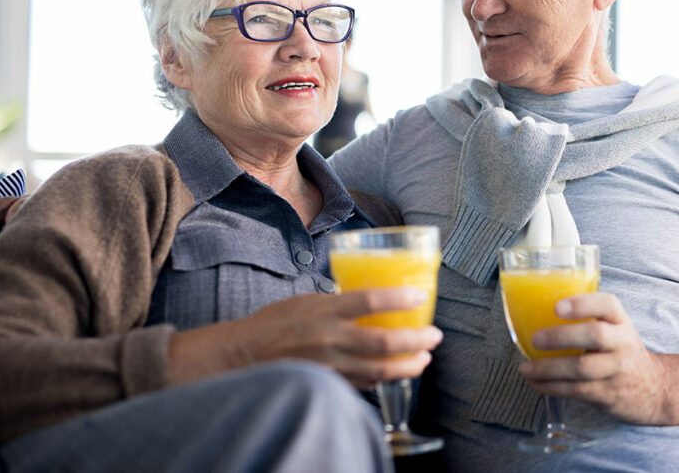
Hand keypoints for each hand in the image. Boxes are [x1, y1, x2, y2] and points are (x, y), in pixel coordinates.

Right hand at [169, 288, 443, 389]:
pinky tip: (399, 370)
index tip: (421, 295)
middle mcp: (328, 339)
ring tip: (424, 357)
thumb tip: (376, 298)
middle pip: (382, 342)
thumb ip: (341, 302)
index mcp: (324, 310)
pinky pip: (366, 383)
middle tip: (434, 334)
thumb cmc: (277, 322)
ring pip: (380, 370)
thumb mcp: (309, 300)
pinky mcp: (330, 383)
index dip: (399, 298)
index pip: (368, 301)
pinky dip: (386, 377)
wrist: (244, 355)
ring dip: (409, 365)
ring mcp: (330, 365)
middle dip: (416, 339)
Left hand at [518, 292, 668, 424]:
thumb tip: (537, 306)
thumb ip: (589, 317)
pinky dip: (552, 387)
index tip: (557, 306)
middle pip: (595, 335)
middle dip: (561, 337)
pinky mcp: (608, 394)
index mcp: (621, 321)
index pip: (608, 304)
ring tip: (526, 368)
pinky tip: (536, 383)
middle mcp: (622, 343)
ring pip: (582, 368)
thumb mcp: (616, 328)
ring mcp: (617, 370)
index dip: (582, 304)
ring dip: (549, 368)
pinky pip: (576, 391)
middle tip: (536, 338)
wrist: (654, 388)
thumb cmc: (622, 351)